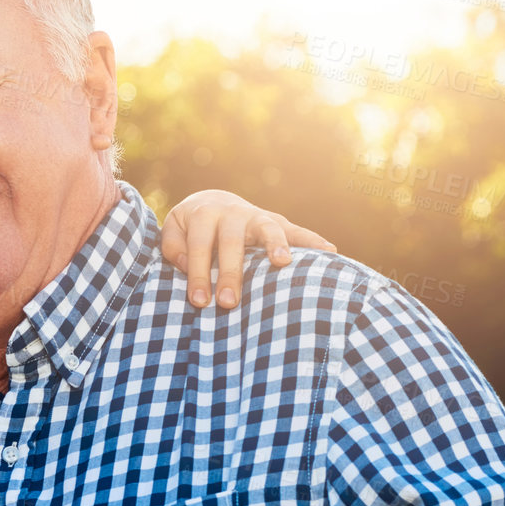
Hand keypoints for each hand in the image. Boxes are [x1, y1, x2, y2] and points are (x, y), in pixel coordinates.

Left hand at [160, 190, 334, 308]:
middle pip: (231, 241)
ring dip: (276, 244)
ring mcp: (257, 216)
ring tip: (283, 262)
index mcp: (203, 214)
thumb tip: (188, 265)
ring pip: (268, 227)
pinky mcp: (276, 221)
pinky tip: (330, 251)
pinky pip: (297, 230)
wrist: (212, 202)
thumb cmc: (189, 227)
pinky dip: (314, 240)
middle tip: (228, 302)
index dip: (198, 273)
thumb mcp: (173, 231)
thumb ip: (174, 248)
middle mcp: (232, 212)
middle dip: (230, 272)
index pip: (199, 246)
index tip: (199, 301)